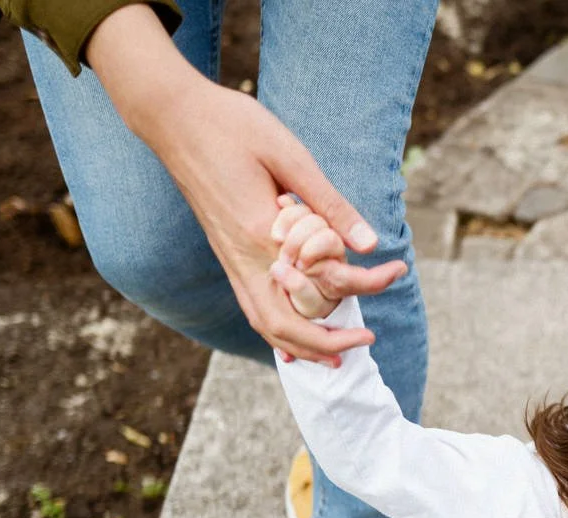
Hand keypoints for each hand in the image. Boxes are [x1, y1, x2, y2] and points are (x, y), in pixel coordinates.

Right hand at [85, 7, 404, 362]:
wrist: (171, 117)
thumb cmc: (232, 126)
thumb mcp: (289, 155)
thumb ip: (329, 204)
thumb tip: (369, 243)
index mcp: (263, 232)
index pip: (322, 278)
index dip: (365, 282)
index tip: (396, 272)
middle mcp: (243, 257)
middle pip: (286, 325)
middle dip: (326, 343)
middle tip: (365, 340)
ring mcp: (230, 260)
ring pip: (265, 324)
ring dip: (302, 345)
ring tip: (337, 351)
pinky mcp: (226, 255)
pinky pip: (254, 306)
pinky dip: (279, 329)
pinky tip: (297, 335)